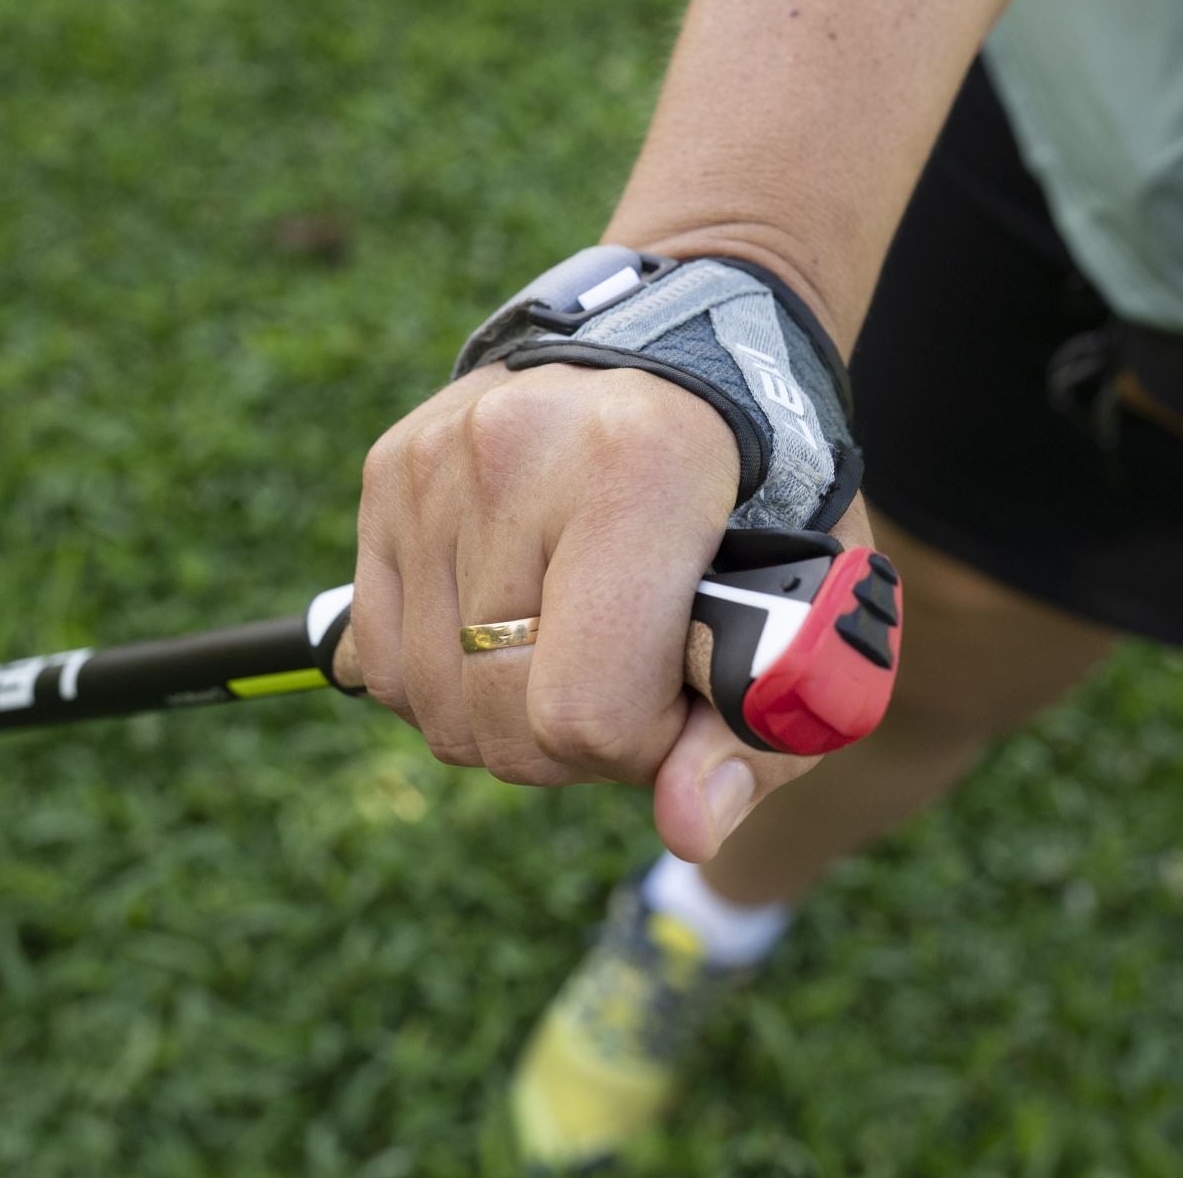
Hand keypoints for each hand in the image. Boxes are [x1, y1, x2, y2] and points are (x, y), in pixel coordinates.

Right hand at [353, 360, 871, 859]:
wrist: (682, 353)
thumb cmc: (755, 500)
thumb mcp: (802, 611)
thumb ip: (754, 735)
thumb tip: (686, 830)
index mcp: (643, 470)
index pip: (586, 712)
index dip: (637, 745)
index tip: (672, 698)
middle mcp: (519, 451)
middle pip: (495, 720)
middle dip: (563, 741)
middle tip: (620, 680)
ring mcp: (437, 462)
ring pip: (427, 702)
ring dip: (498, 713)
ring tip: (564, 644)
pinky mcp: (388, 473)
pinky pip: (379, 658)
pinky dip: (440, 679)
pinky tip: (501, 626)